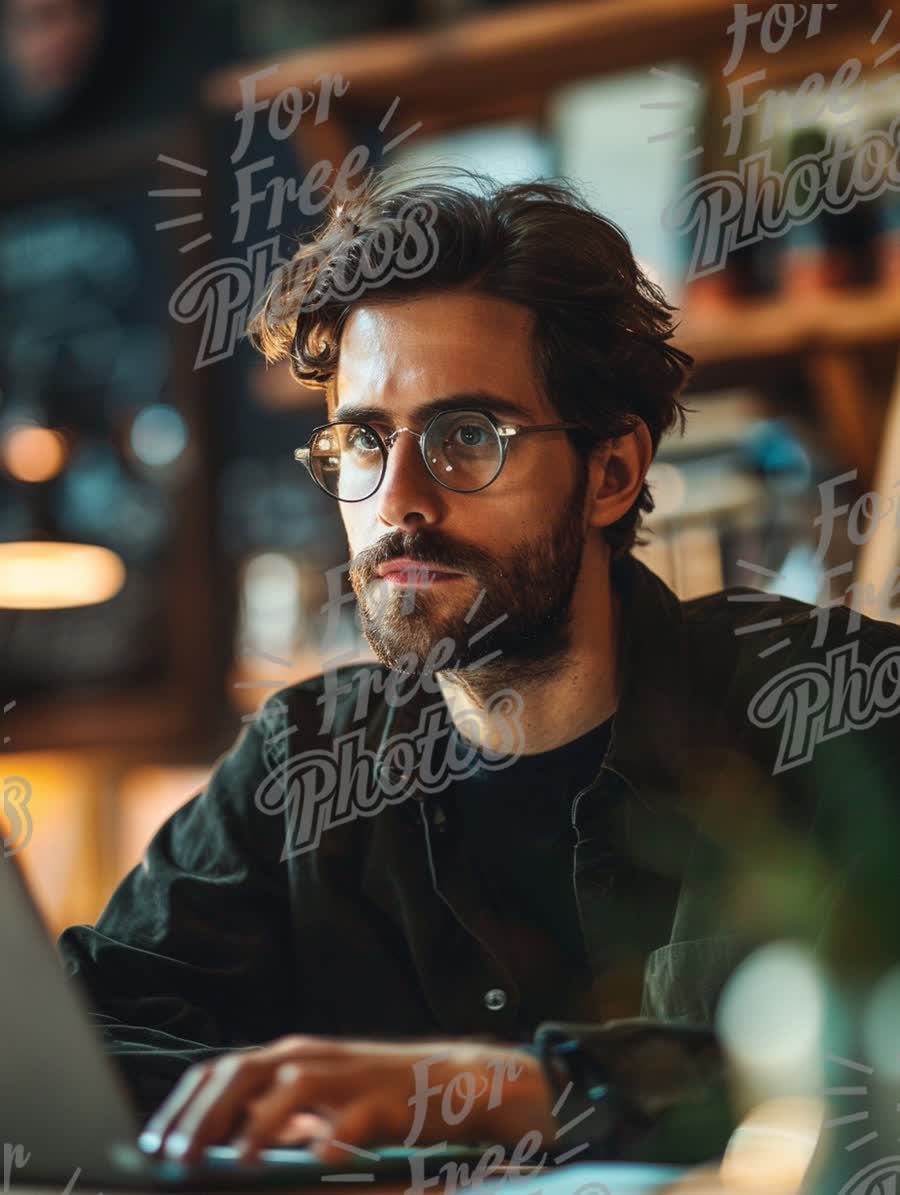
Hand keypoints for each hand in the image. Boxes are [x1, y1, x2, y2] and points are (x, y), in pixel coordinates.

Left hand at [137, 1035, 557, 1165]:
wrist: (444, 1080)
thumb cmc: (368, 1098)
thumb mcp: (311, 1104)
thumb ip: (269, 1118)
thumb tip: (213, 1152)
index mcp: (285, 1058)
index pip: (219, 1071)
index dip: (183, 1106)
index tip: (154, 1144)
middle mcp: (307, 1056)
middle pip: (243, 1071)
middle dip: (207, 1116)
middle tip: (181, 1160)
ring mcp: (344, 1073)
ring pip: (292, 1083)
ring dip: (262, 1122)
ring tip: (242, 1161)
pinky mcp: (381, 1096)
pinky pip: (355, 1115)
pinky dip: (336, 1136)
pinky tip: (321, 1158)